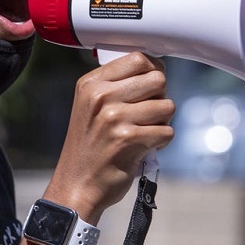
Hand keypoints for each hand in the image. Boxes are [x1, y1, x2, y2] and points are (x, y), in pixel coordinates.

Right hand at [46, 52, 173, 220]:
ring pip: (167, 105)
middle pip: (158, 79)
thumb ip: (115, 86)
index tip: (150, 86)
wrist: (76, 186)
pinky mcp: (129, 139)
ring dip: (162, 121)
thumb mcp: (90, 107)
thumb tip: (154, 70)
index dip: (153, 71)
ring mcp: (114, 117)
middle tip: (147, 114)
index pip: (138, 58)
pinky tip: (145, 147)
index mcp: (91, 83)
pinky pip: (167, 131)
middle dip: (160, 97)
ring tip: (144, 132)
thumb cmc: (89, 148)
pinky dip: (161, 142)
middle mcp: (101, 96)